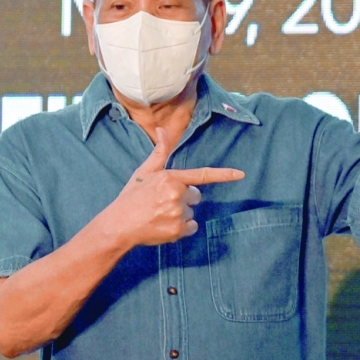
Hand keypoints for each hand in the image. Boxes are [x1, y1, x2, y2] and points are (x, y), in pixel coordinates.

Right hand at [106, 127, 244, 246]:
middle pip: (196, 196)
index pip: (202, 175)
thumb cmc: (132, 197)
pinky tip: (164, 225)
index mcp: (171, 178)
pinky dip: (182, 228)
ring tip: (160, 214)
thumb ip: (159, 152)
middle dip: (184, 199)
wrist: (118, 225)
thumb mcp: (144, 172)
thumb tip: (163, 129)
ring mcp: (178, 213)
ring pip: (192, 212)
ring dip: (181, 214)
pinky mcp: (177, 230)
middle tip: (163, 202)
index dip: (224, 175)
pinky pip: (192, 227)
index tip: (241, 174)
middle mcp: (176, 194)